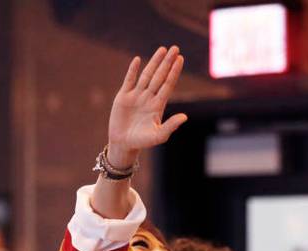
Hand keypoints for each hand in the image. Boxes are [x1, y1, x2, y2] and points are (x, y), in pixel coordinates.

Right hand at [106, 45, 186, 166]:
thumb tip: (185, 117)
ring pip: (146, 75)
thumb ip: (171, 126)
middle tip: (175, 48)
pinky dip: (132, 70)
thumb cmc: (142, 141)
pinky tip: (137, 60)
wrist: (123, 144)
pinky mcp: (123, 97)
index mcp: (158, 105)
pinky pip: (129, 81)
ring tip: (162, 49)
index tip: (180, 59)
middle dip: (167, 62)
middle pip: (159, 76)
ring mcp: (136, 96)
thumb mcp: (158, 136)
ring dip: (154, 62)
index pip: (168, 84)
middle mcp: (148, 97)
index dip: (174, 72)